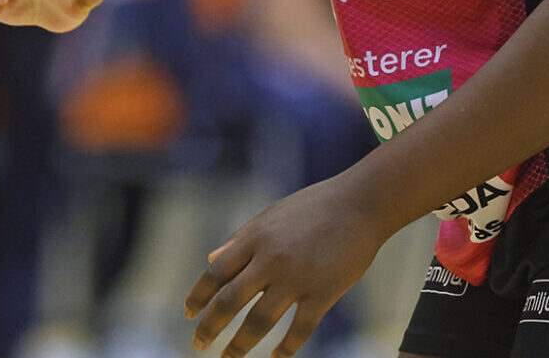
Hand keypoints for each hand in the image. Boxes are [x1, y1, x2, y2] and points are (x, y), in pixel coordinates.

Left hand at [183, 174, 390, 357]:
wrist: (360, 204)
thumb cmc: (313, 208)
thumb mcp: (269, 216)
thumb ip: (239, 239)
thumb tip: (210, 259)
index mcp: (254, 239)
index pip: (215, 273)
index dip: (198, 296)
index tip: (188, 314)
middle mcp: (269, 260)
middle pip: (230, 301)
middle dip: (210, 326)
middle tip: (198, 344)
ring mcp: (296, 278)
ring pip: (259, 320)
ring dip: (240, 344)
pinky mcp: (324, 292)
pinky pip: (300, 328)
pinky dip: (286, 347)